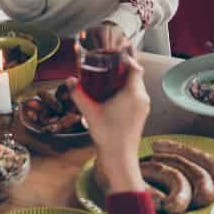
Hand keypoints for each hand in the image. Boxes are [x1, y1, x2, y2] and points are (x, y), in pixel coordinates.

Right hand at [68, 53, 149, 194]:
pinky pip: (136, 97)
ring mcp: (143, 107)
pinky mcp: (141, 115)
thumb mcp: (89, 112)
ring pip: (136, 86)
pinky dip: (127, 92)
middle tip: (108, 66)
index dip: (127, 59)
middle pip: (136, 76)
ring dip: (125, 81)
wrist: (120, 158)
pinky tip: (113, 97)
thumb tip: (70, 80)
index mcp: (133, 92)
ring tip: (108, 80)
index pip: (135, 67)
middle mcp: (142, 98)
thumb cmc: (108, 135)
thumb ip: (79, 94)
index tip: (116, 56)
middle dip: (122, 70)